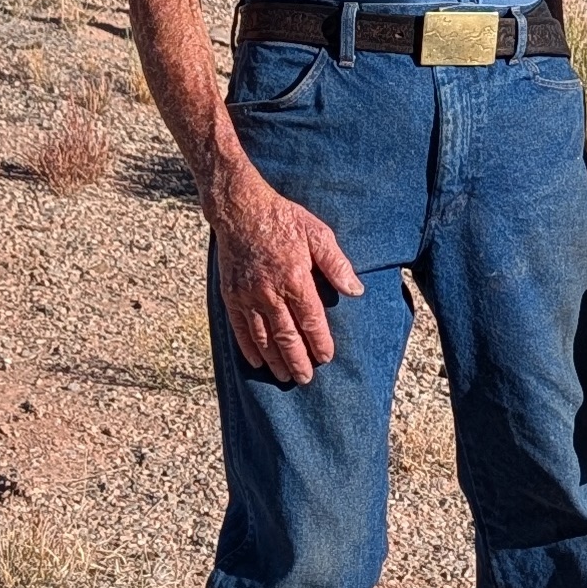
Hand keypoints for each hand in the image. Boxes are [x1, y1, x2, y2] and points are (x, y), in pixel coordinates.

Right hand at [206, 165, 358, 385]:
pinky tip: (257, 361)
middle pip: (286, 336)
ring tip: (285, 375)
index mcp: (294, 278)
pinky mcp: (231, 295)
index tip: (326, 357)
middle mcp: (269, 292)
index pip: (310, 319)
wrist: (240, 209)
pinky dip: (248, 348)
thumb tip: (355, 290)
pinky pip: (240, 328)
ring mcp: (248, 295)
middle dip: (297, 360)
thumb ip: (336, 264)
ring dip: (275, 360)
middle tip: (305, 378)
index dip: (319, 341)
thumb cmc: (283, 219)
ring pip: (262, 337)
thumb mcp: (318, 233)